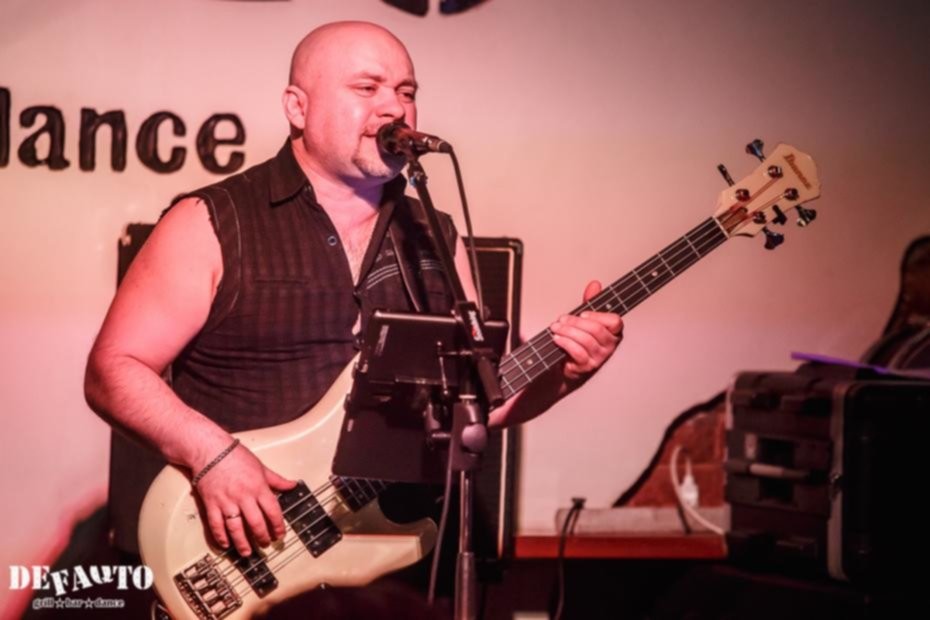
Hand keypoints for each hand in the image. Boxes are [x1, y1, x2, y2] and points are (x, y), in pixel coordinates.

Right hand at [193, 440, 296, 555]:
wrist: (210, 450)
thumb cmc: (235, 456)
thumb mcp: (260, 466)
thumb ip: (276, 479)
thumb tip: (292, 485)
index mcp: (258, 487)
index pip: (272, 511)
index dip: (277, 526)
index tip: (280, 534)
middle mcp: (243, 496)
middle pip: (256, 523)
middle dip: (262, 537)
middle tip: (265, 544)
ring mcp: (226, 501)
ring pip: (236, 528)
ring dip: (243, 543)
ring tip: (247, 552)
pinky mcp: (211, 504)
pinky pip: (216, 525)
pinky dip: (221, 537)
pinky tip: (226, 545)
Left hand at [550, 280, 622, 384]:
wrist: (569, 363)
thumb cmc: (579, 339)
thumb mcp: (585, 318)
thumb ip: (590, 302)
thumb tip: (595, 284)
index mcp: (613, 332)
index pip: (615, 322)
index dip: (598, 316)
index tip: (582, 313)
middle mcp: (609, 345)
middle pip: (596, 329)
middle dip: (575, 322)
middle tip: (562, 319)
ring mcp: (600, 357)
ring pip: (585, 340)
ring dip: (567, 331)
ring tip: (556, 327)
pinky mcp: (588, 366)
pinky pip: (577, 352)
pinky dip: (565, 343)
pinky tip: (557, 338)